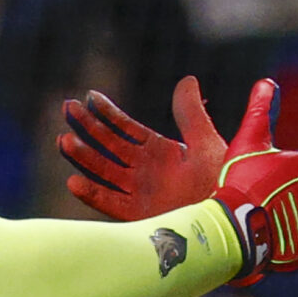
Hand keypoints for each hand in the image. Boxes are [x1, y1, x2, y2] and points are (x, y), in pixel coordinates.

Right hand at [60, 77, 227, 220]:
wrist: (233, 216)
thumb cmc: (225, 181)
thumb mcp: (206, 141)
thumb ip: (191, 113)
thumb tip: (186, 80)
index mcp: (159, 151)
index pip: (126, 128)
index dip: (107, 112)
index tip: (89, 96)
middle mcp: (145, 171)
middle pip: (108, 146)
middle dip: (87, 128)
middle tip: (67, 108)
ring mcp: (140, 192)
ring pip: (104, 171)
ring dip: (83, 157)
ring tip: (63, 140)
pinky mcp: (140, 216)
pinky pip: (110, 204)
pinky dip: (92, 194)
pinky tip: (73, 181)